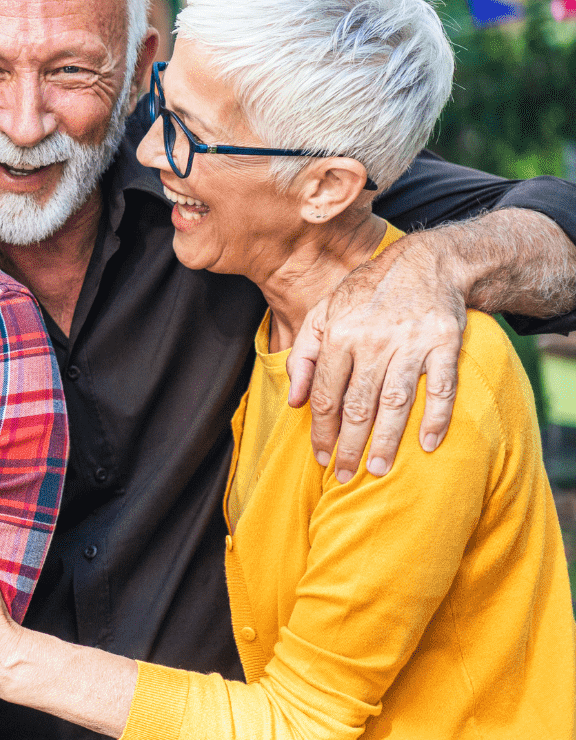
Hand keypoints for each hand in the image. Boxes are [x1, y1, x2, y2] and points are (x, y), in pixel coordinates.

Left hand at [286, 234, 464, 481]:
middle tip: (346, 476)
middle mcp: (373, 340)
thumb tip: (294, 401)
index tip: (321, 457)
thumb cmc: (366, 294)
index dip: (321, 430)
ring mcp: (411, 343)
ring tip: (377, 469)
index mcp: (339, 335)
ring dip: (386, 439)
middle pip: (358, 404)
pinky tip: (427, 444)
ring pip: (395, 401)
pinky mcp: (445, 343)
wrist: (425, 263)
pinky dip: (436, 417)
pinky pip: (441, 387)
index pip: (326, 394)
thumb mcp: (323, 313)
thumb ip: (304, 355)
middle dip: (349, 445)